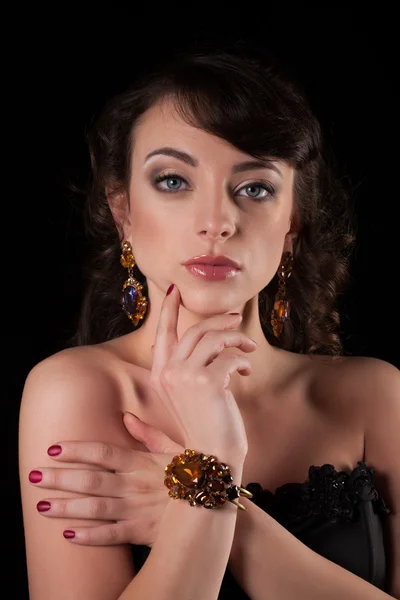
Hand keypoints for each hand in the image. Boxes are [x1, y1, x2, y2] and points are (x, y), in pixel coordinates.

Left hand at [28, 412, 184, 547]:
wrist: (213, 507)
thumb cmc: (195, 473)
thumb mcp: (175, 448)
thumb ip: (149, 433)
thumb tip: (126, 416)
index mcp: (141, 462)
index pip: (103, 453)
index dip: (77, 450)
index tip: (53, 448)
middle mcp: (134, 485)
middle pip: (91, 480)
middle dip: (60, 478)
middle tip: (33, 475)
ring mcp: (136, 509)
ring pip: (95, 508)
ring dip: (66, 507)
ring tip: (41, 505)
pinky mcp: (141, 532)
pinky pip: (111, 535)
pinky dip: (90, 536)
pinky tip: (68, 535)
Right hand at [150, 284, 255, 461]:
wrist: (212, 461)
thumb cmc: (198, 437)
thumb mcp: (172, 415)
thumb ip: (157, 398)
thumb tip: (132, 405)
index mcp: (160, 377)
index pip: (162, 334)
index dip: (168, 311)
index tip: (175, 291)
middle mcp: (168, 373)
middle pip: (195, 330)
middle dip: (219, 321)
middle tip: (236, 319)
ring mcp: (186, 376)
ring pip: (213, 337)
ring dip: (235, 338)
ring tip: (248, 348)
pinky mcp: (207, 381)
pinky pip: (229, 356)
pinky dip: (241, 359)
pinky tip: (246, 369)